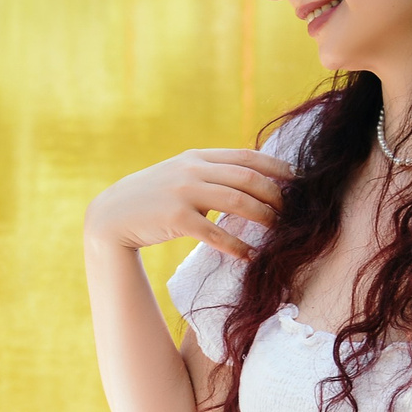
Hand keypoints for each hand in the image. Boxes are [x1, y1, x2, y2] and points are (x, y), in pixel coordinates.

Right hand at [85, 148, 291, 257]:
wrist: (112, 215)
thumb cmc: (152, 198)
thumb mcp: (179, 174)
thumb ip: (210, 174)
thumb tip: (251, 183)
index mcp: (198, 156)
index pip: (247, 156)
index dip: (277, 167)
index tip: (299, 180)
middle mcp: (192, 169)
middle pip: (248, 178)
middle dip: (276, 195)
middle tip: (293, 212)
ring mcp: (183, 192)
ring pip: (237, 202)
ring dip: (263, 217)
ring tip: (279, 231)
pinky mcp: (175, 218)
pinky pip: (215, 232)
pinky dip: (236, 245)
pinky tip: (249, 255)